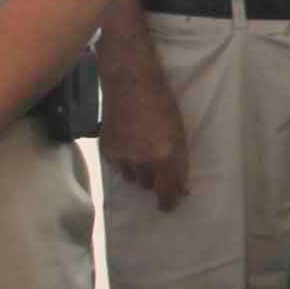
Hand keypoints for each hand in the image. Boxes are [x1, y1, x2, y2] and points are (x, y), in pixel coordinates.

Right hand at [104, 56, 188, 209]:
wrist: (130, 81)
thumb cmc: (161, 103)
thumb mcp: (179, 133)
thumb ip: (180, 163)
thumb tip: (182, 190)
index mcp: (163, 155)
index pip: (166, 192)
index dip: (168, 203)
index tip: (168, 206)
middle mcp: (141, 160)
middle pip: (148, 186)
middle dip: (154, 180)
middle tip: (157, 165)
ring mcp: (122, 155)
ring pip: (132, 178)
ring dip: (139, 171)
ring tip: (142, 150)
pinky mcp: (107, 150)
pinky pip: (118, 167)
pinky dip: (125, 160)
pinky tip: (129, 142)